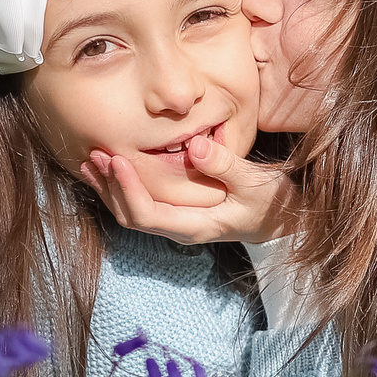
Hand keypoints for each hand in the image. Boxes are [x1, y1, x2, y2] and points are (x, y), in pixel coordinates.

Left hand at [77, 133, 291, 246]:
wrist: (284, 219)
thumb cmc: (273, 202)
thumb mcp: (255, 183)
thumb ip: (225, 165)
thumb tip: (193, 147)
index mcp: (194, 226)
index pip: (147, 214)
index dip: (128, 188)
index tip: (118, 159)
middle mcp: (180, 229)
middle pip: (131, 217)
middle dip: (111, 188)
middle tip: (95, 155)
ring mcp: (178, 223)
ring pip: (132, 213)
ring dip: (111, 188)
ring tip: (92, 161)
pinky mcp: (178, 212)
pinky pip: (142, 204)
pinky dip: (123, 187)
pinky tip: (111, 169)